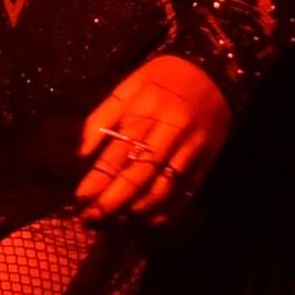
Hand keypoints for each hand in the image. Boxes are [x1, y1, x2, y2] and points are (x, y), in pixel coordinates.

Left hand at [74, 54, 231, 227]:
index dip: (97, 180)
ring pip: (162, 190)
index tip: (80, 199)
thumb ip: (102, 118)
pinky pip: (185, 194)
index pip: (117, 154)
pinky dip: (165, 212)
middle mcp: (170, 132)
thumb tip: (81, 155)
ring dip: (135, 212)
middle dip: (112, 203)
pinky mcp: (207, 161)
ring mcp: (191, 150)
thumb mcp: (128, 86)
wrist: (214, 71)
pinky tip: (146, 222)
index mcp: (147, 110)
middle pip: (138, 177)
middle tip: (91, 220)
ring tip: (114, 222)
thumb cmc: (163, 79)